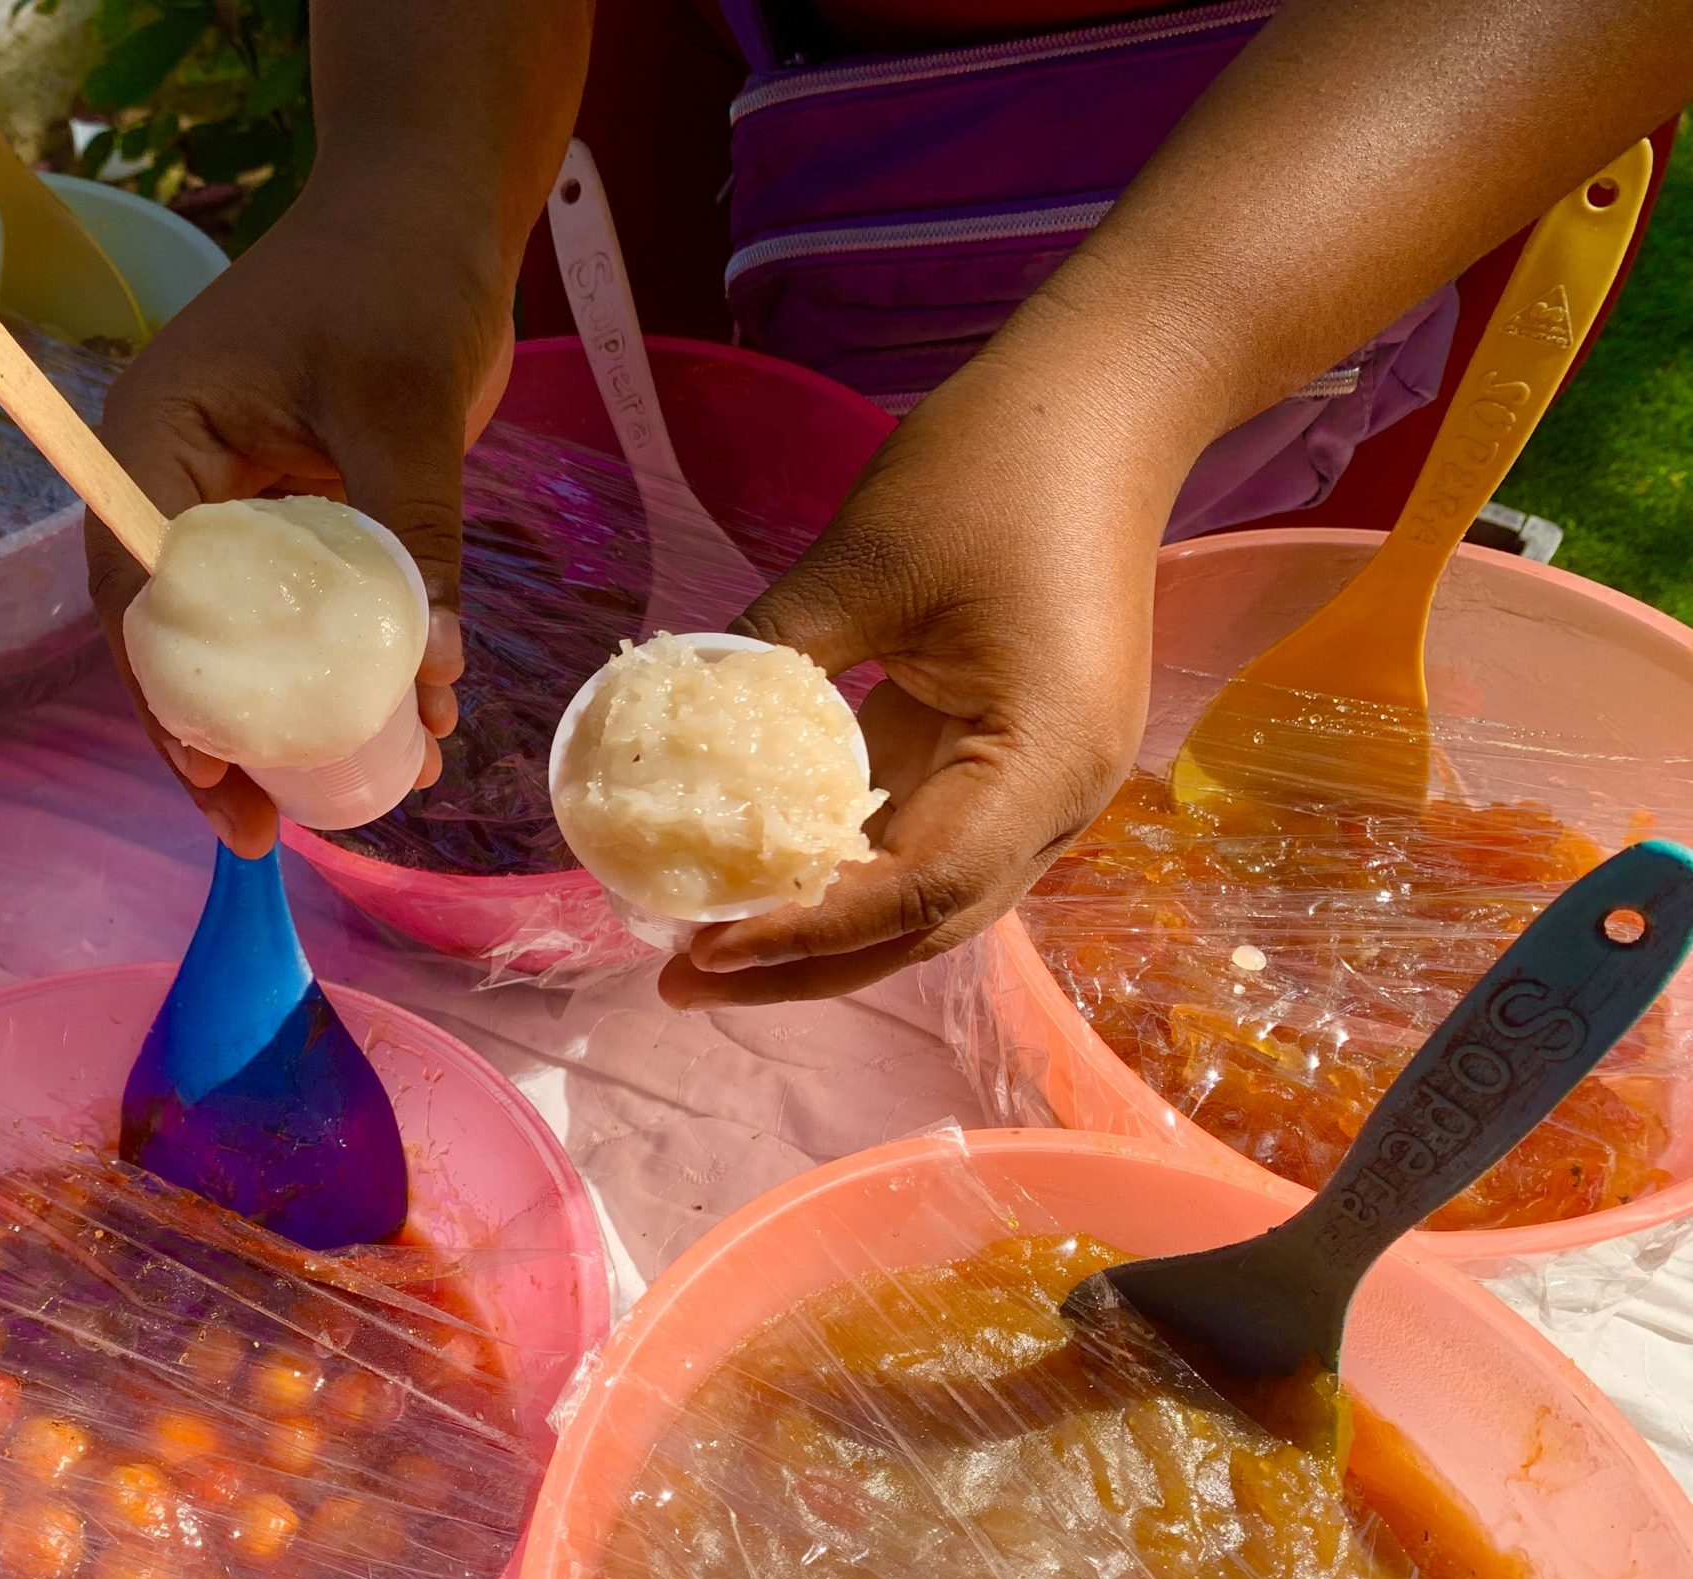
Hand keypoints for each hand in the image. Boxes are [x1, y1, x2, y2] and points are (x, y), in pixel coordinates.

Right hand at [87, 183, 512, 854]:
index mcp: (156, 440)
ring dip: (287, 718)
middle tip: (256, 830)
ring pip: (242, 637)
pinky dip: (341, 671)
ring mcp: (235, 503)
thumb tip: (434, 675)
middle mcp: (177, 481)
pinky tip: (397, 727)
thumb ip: (412, 536)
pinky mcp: (295, 516)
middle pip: (175, 636)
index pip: (137, 591)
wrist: (441, 213)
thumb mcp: (403, 407)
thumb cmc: (400, 278)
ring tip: (344, 799)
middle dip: (217, 738)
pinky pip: (303, 611)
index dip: (168, 698)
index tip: (213, 778)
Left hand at [660, 359, 1177, 1007]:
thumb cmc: (997, 470)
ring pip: (925, 900)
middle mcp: (1058, 799)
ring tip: (707, 947)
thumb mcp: (864, 565)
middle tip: (678, 976)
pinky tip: (763, 874)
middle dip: (803, 965)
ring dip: (822, 931)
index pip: (914, 893)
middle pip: (924, 926)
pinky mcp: (1010, 755)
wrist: (1106, 403)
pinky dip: (844, 870)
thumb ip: (772, 660)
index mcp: (1042, 761)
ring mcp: (1040, 783)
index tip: (701, 945)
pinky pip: (924, 842)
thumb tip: (671, 735)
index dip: (804, 933)